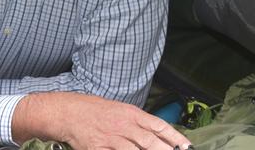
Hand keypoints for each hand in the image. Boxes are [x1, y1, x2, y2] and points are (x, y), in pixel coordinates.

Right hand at [12, 92, 190, 149]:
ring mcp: (112, 138)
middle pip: (152, 142)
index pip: (159, 125)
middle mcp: (124, 125)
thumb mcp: (118, 110)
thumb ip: (137, 122)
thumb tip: (156, 135)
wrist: (67, 112)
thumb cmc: (93, 110)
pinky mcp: (99, 149)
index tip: (187, 146)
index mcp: (131, 113)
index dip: (175, 137)